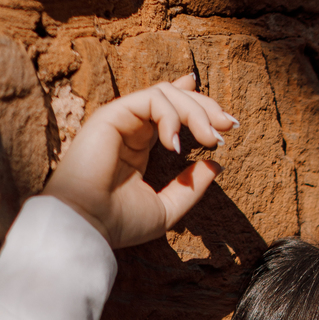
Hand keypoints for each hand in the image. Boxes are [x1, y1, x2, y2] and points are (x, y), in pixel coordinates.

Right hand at [44, 75, 235, 248]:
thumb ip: (190, 187)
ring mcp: (120, 120)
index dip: (197, 105)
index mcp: (139, 146)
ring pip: (164, 93)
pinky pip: (150, 99)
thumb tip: (216, 164)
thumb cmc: (119, 222)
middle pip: (173, 98)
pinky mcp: (112, 115)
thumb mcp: (167, 207)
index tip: (227, 122)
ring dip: (194, 110)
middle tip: (229, 127)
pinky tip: (175, 145)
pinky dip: (171, 116)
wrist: (89, 226)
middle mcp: (130, 129)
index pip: (169, 112)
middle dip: (206, 107)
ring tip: (209, 139)